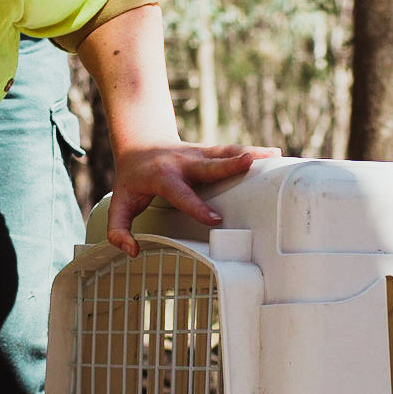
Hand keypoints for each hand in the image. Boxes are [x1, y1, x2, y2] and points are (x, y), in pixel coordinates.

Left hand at [104, 140, 279, 255]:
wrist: (139, 142)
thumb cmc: (131, 180)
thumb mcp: (118, 204)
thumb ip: (118, 230)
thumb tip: (132, 251)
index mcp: (162, 178)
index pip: (181, 194)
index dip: (197, 207)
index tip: (215, 220)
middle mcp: (183, 163)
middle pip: (209, 164)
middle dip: (229, 164)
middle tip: (249, 164)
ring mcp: (198, 154)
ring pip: (225, 152)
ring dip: (250, 152)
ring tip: (274, 156)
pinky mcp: (210, 151)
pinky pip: (232, 151)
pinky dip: (254, 151)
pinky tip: (275, 155)